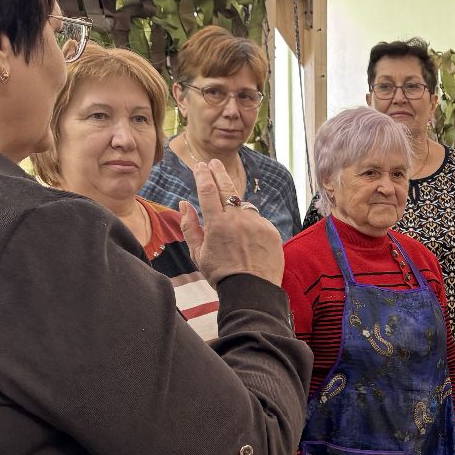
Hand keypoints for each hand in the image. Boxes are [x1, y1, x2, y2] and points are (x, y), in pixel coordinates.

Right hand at [180, 158, 285, 285]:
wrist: (252, 291)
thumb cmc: (221, 274)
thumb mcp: (197, 253)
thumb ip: (189, 226)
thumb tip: (183, 203)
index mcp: (217, 223)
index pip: (207, 190)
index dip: (203, 175)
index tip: (200, 166)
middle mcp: (238, 218)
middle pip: (227, 188)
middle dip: (219, 173)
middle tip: (214, 163)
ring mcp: (256, 223)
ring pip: (243, 207)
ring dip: (236, 208)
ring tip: (232, 229)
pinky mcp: (271, 230)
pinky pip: (258, 221)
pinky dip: (251, 226)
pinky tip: (248, 242)